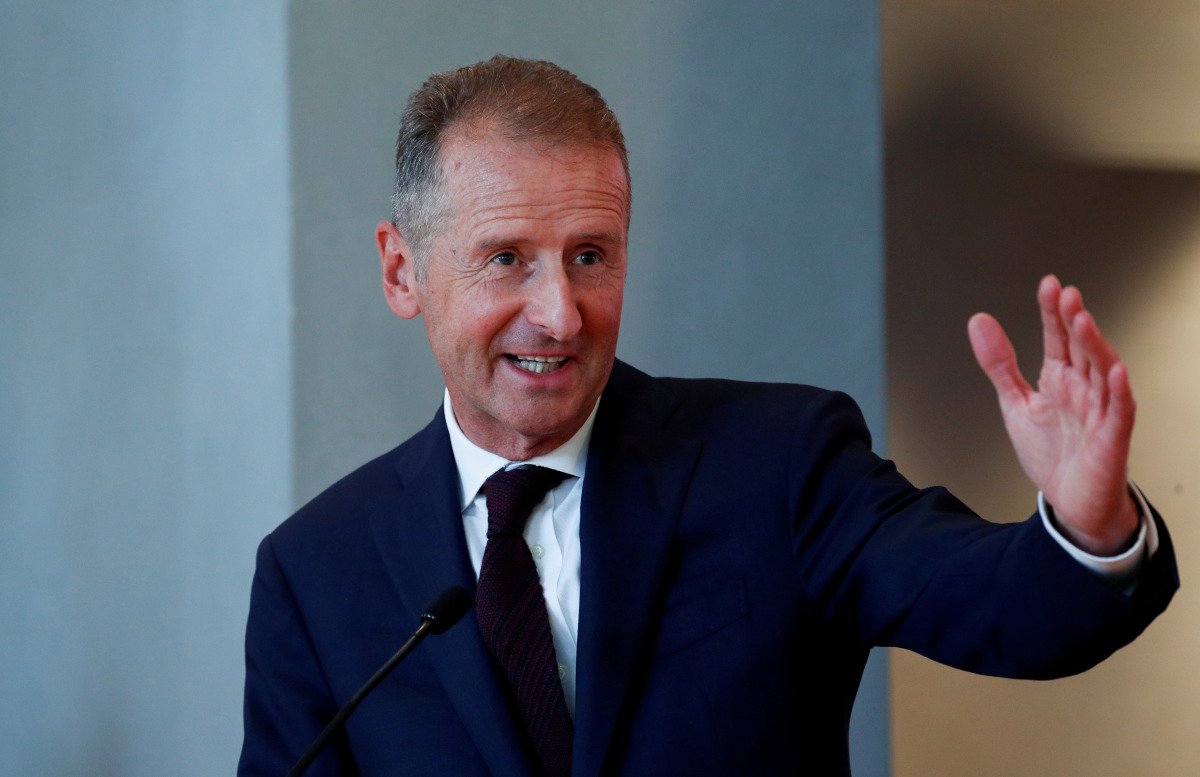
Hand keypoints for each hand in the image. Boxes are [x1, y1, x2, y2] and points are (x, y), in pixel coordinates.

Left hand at [968, 275, 1138, 555]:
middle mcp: (1082, 390)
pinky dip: (1119, 392)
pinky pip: (1120, 411)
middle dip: (1074, 321)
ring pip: (1102, 372)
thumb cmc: (1051, 454)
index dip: (1053, 313)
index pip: (1058, 338)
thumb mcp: (1014, 404)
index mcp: (1059, 379)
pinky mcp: (1111, 438)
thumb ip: (998, 364)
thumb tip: (979, 322)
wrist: (1068, 501)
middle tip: (1065, 295)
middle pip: (1081, 348)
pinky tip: (1116, 372)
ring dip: (1095, 346)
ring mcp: (1099, 411)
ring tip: (1083, 321)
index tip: (1049, 285)